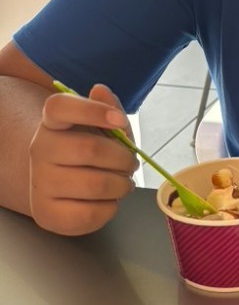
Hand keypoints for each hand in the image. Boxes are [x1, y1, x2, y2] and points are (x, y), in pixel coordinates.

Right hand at [29, 83, 137, 235]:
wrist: (63, 186)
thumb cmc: (90, 152)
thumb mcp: (104, 128)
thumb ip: (109, 109)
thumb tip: (101, 90)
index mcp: (51, 123)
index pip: (59, 107)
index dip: (92, 110)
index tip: (120, 120)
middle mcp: (39, 150)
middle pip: (90, 149)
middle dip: (124, 159)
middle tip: (131, 164)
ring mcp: (40, 183)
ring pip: (95, 185)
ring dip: (122, 185)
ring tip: (123, 183)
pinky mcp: (47, 214)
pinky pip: (91, 213)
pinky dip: (111, 207)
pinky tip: (108, 200)